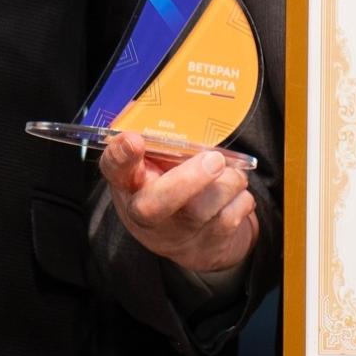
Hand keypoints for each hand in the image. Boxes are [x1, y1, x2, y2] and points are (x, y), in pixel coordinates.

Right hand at [98, 135, 256, 274]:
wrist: (189, 241)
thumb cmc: (169, 190)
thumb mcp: (155, 168)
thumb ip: (160, 144)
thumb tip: (172, 110)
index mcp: (128, 183)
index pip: (114, 167)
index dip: (121, 155)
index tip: (134, 140)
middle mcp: (144, 212)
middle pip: (155, 204)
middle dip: (187, 180)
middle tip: (214, 159)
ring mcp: (175, 234)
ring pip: (202, 209)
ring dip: (228, 183)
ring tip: (230, 172)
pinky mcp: (206, 245)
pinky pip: (231, 218)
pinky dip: (241, 199)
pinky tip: (235, 193)